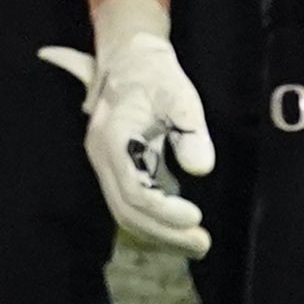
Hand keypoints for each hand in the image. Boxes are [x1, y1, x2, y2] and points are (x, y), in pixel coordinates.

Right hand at [33, 0, 213, 256]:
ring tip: (196, 243)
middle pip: (126, 210)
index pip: (133, 189)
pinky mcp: (116, 171)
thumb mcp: (179, 94)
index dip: (163, 210)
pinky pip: (130, 205)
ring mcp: (105, 166)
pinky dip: (154, 221)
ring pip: (125, 212)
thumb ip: (190, 130)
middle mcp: (102, 157)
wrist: (129, 59)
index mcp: (113, 137)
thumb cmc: (156, 74)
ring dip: (159, 233)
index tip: (195, 217)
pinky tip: (182, 229)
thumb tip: (201, 169)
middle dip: (164, 232)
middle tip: (202, 244)